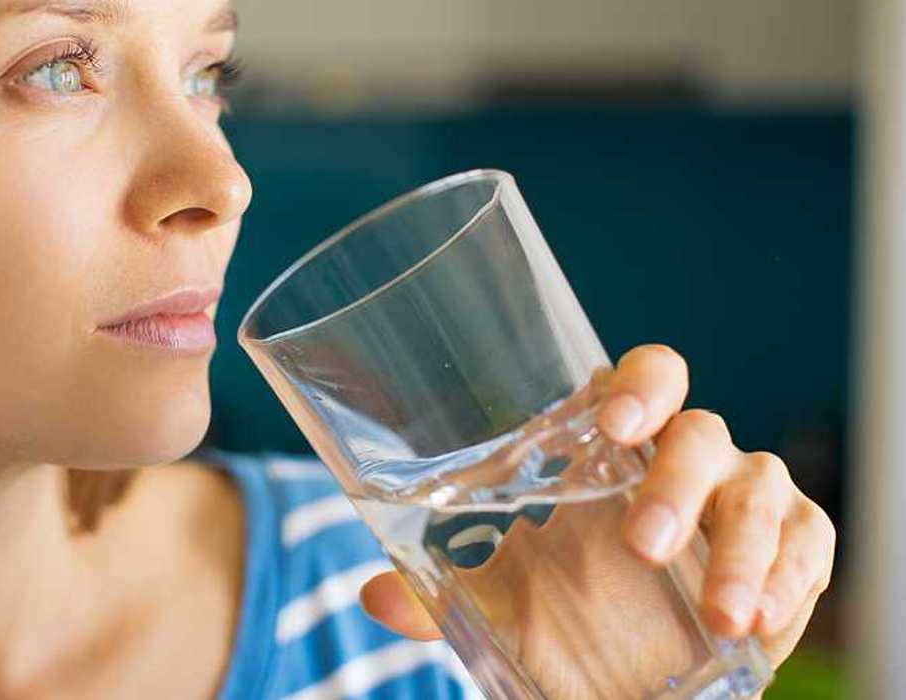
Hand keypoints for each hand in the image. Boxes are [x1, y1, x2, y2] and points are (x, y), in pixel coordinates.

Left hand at [358, 345, 835, 690]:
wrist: (632, 671)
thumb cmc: (572, 608)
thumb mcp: (505, 601)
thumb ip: (441, 592)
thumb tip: (375, 595)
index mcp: (621, 447)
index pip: (646, 377)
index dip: (639, 384)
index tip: (612, 421)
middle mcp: (687, 458)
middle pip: (700, 431)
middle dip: (677, 480)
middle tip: (641, 541)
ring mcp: (744, 499)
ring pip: (761, 485)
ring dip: (742, 546)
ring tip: (717, 611)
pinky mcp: (793, 548)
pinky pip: (810, 541)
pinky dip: (790, 576)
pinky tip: (756, 618)